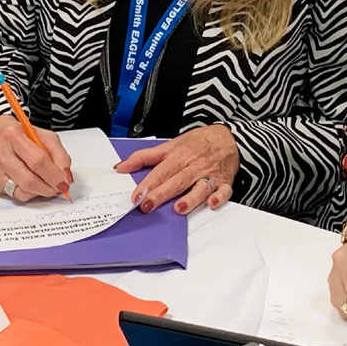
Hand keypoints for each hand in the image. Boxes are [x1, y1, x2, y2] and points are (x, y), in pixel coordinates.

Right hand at [0, 115, 72, 200]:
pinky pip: (14, 195)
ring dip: (40, 192)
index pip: (38, 161)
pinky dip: (28, 193)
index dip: (54, 175)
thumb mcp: (45, 136)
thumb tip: (66, 176)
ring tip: (47, 185)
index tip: (65, 183)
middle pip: (28, 180)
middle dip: (49, 188)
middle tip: (59, 188)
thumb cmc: (22, 135)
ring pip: (21, 191)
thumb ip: (59, 155)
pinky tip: (32, 183)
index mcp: (14, 136)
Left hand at [115, 124, 238, 214]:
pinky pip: (224, 190)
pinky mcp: (225, 181)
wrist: (226, 136)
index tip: (136, 196)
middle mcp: (195, 166)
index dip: (148, 184)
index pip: (161, 171)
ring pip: (200, 187)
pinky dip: (219, 197)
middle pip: (177, 181)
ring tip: (179, 209)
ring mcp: (210, 174)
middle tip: (147, 206)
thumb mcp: (169, 145)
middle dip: (162, 194)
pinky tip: (212, 204)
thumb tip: (121, 167)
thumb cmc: (197, 143)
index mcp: (180, 156)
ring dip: (191, 198)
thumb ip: (144, 157)